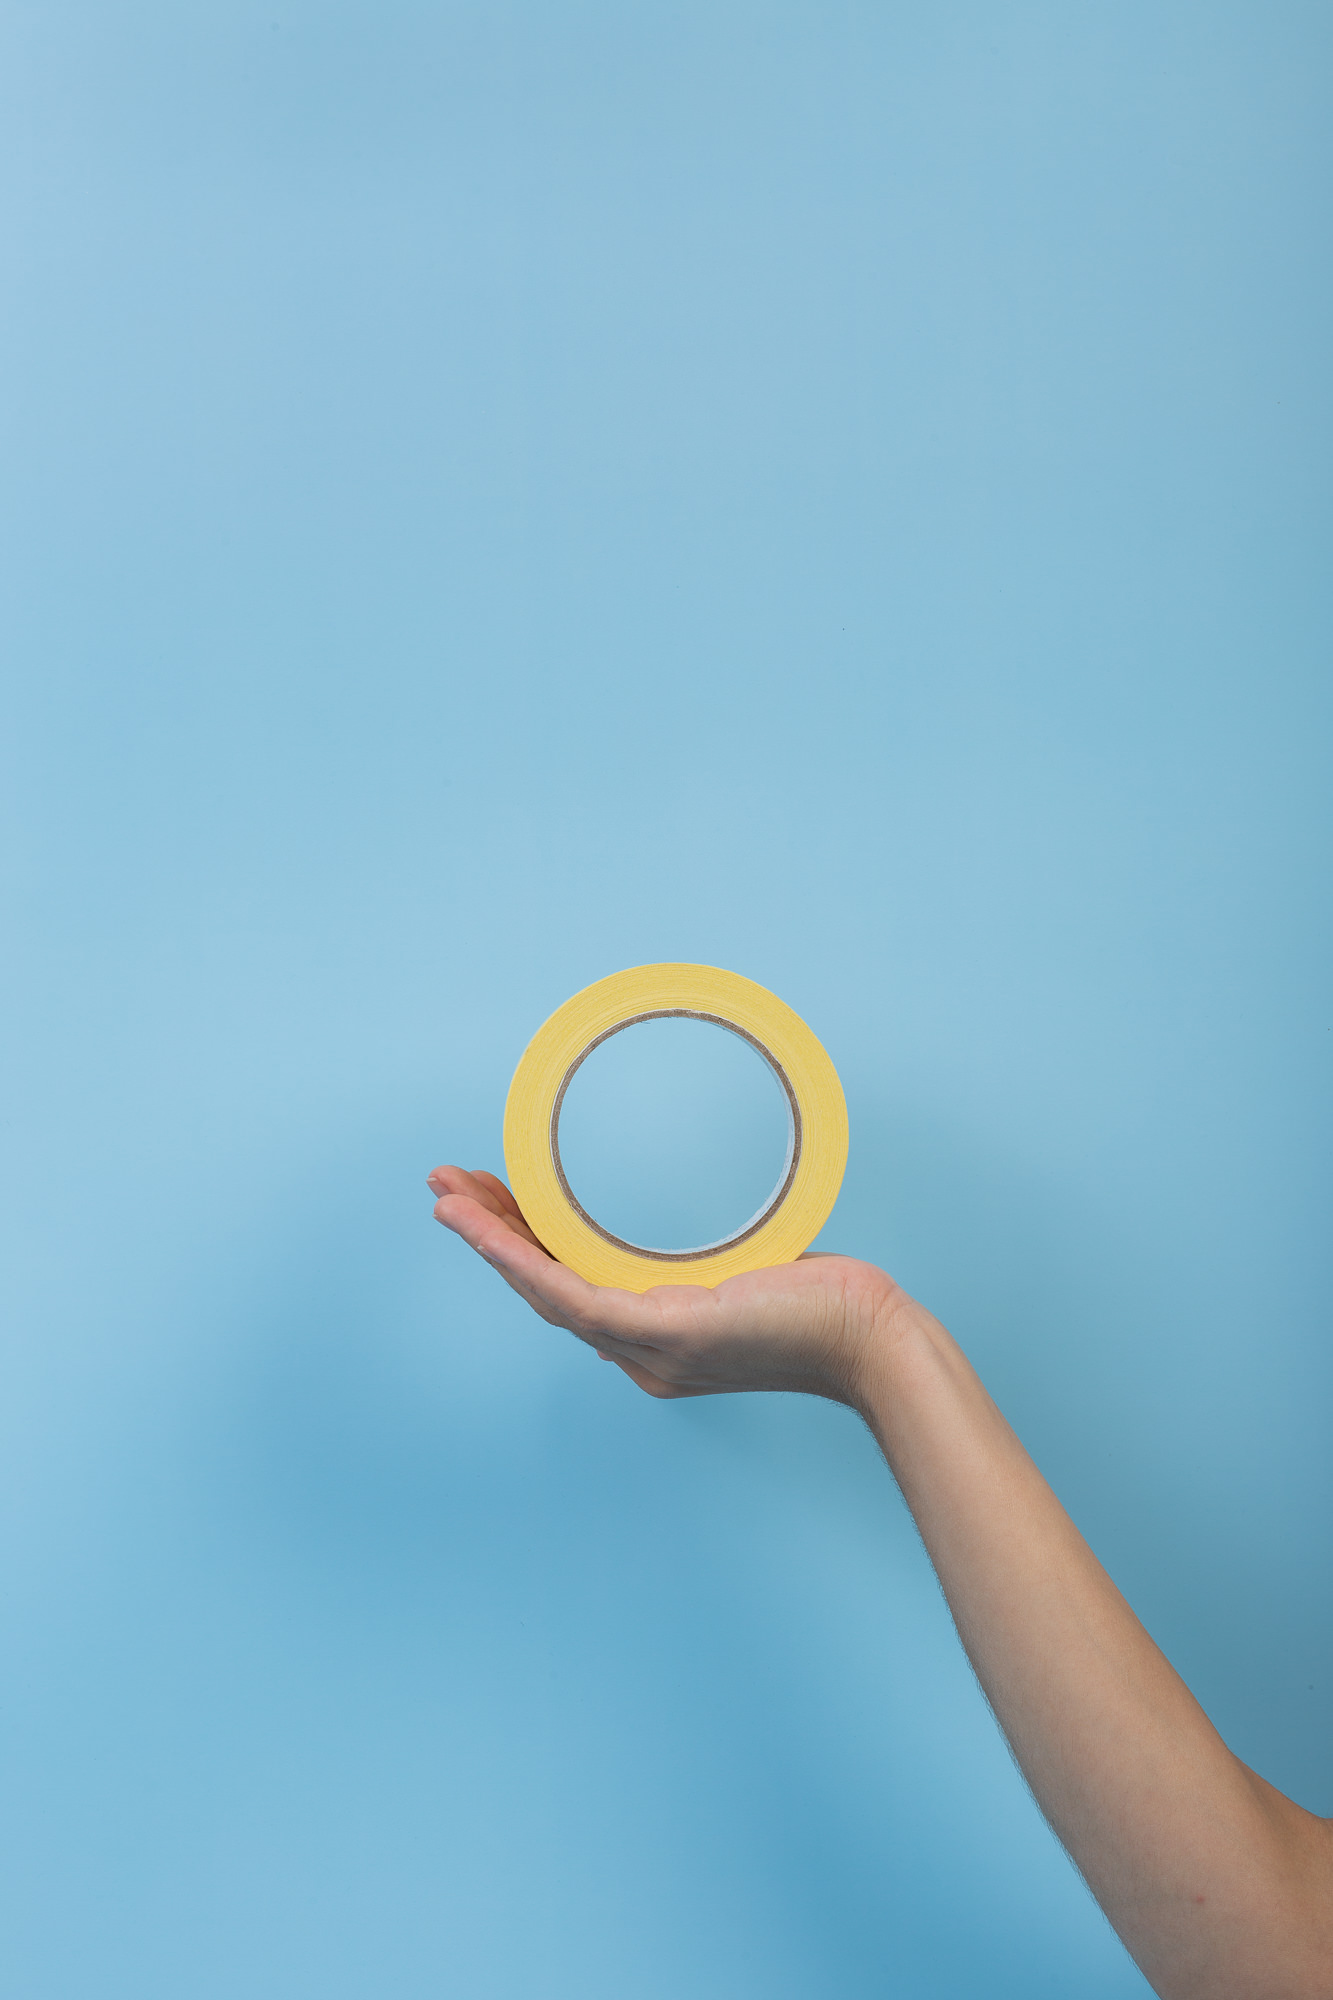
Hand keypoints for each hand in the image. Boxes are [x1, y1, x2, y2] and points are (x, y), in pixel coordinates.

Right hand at [427, 1165, 901, 1406]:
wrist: (872, 1340)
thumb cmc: (826, 1306)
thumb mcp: (750, 1274)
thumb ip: (708, 1264)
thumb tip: (681, 1238)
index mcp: (655, 1342)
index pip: (572, 1291)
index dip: (522, 1249)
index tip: (491, 1204)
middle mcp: (640, 1354)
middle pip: (545, 1290)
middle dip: (490, 1236)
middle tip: (444, 1188)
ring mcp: (647, 1349)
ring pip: (544, 1291)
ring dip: (489, 1242)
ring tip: (446, 1197)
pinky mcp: (664, 1332)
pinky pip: (572, 1293)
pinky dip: (520, 1258)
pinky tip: (489, 1228)